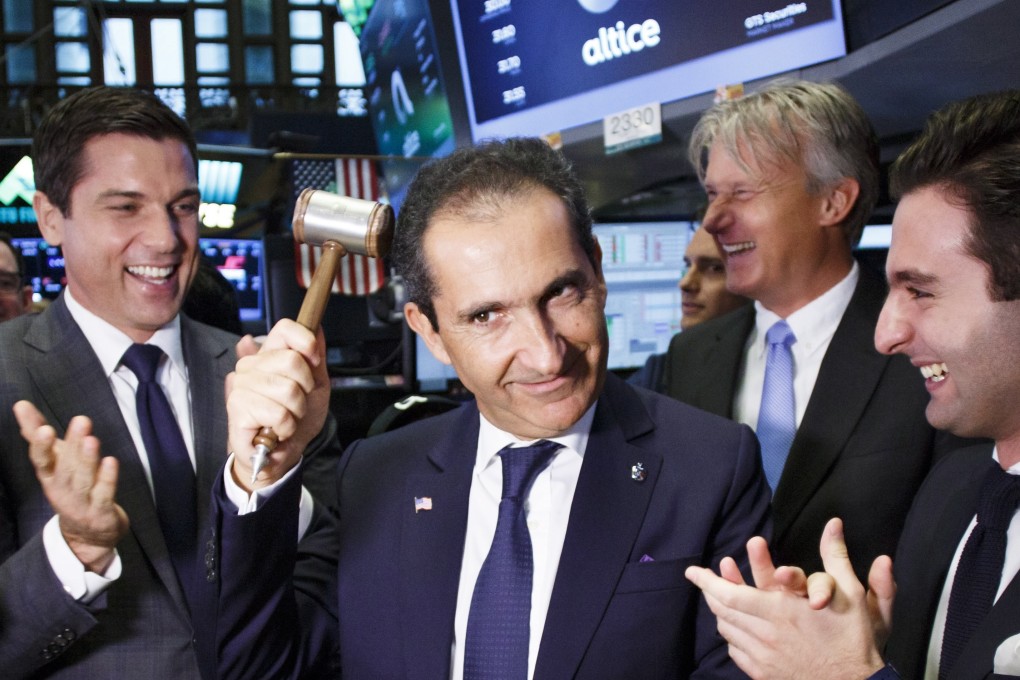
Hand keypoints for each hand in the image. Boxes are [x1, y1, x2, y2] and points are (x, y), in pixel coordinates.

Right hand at [14, 400, 127, 572]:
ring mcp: (81, 502)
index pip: (41, 460)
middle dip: (73, 444)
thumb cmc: (69, 486)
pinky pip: (104, 494)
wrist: (86, 533)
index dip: (41, 446)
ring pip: (83, 480)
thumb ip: (36, 432)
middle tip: (81, 420)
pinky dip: (107, 479)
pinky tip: (112, 462)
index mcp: (49, 476)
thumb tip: (20, 404)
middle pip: (66, 466)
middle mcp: (62, 489)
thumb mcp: (53, 460)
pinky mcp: (100, 512)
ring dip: (88, 460)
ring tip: (92, 439)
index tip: (44, 428)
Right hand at [227, 320, 329, 490]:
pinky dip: (286, 427)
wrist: (279, 454)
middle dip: (305, 389)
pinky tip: (277, 430)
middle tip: (296, 403)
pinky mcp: (237, 407)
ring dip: (296, 411)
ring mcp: (241, 385)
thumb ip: (316, 357)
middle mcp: (251, 365)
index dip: (306, 342)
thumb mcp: (316, 386)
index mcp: (270, 355)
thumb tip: (316, 326)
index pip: (285, 328)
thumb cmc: (295, 419)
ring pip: (288, 390)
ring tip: (286, 418)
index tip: (314, 362)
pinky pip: (278, 413)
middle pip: (292, 360)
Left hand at [684, 518, 888, 679]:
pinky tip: (734, 628)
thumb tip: (833, 524)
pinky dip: (730, 635)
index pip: (730, 594)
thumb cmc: (854, 640)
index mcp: (780, 611)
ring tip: (718, 598)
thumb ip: (836, 557)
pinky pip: (735, 651)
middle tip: (702, 579)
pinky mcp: (764, 674)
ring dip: (719, 611)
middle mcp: (766, 633)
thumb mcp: (852, 594)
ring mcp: (763, 657)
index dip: (707, 581)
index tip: (693, 571)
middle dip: (708, 591)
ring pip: (726, 630)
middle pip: (722, 610)